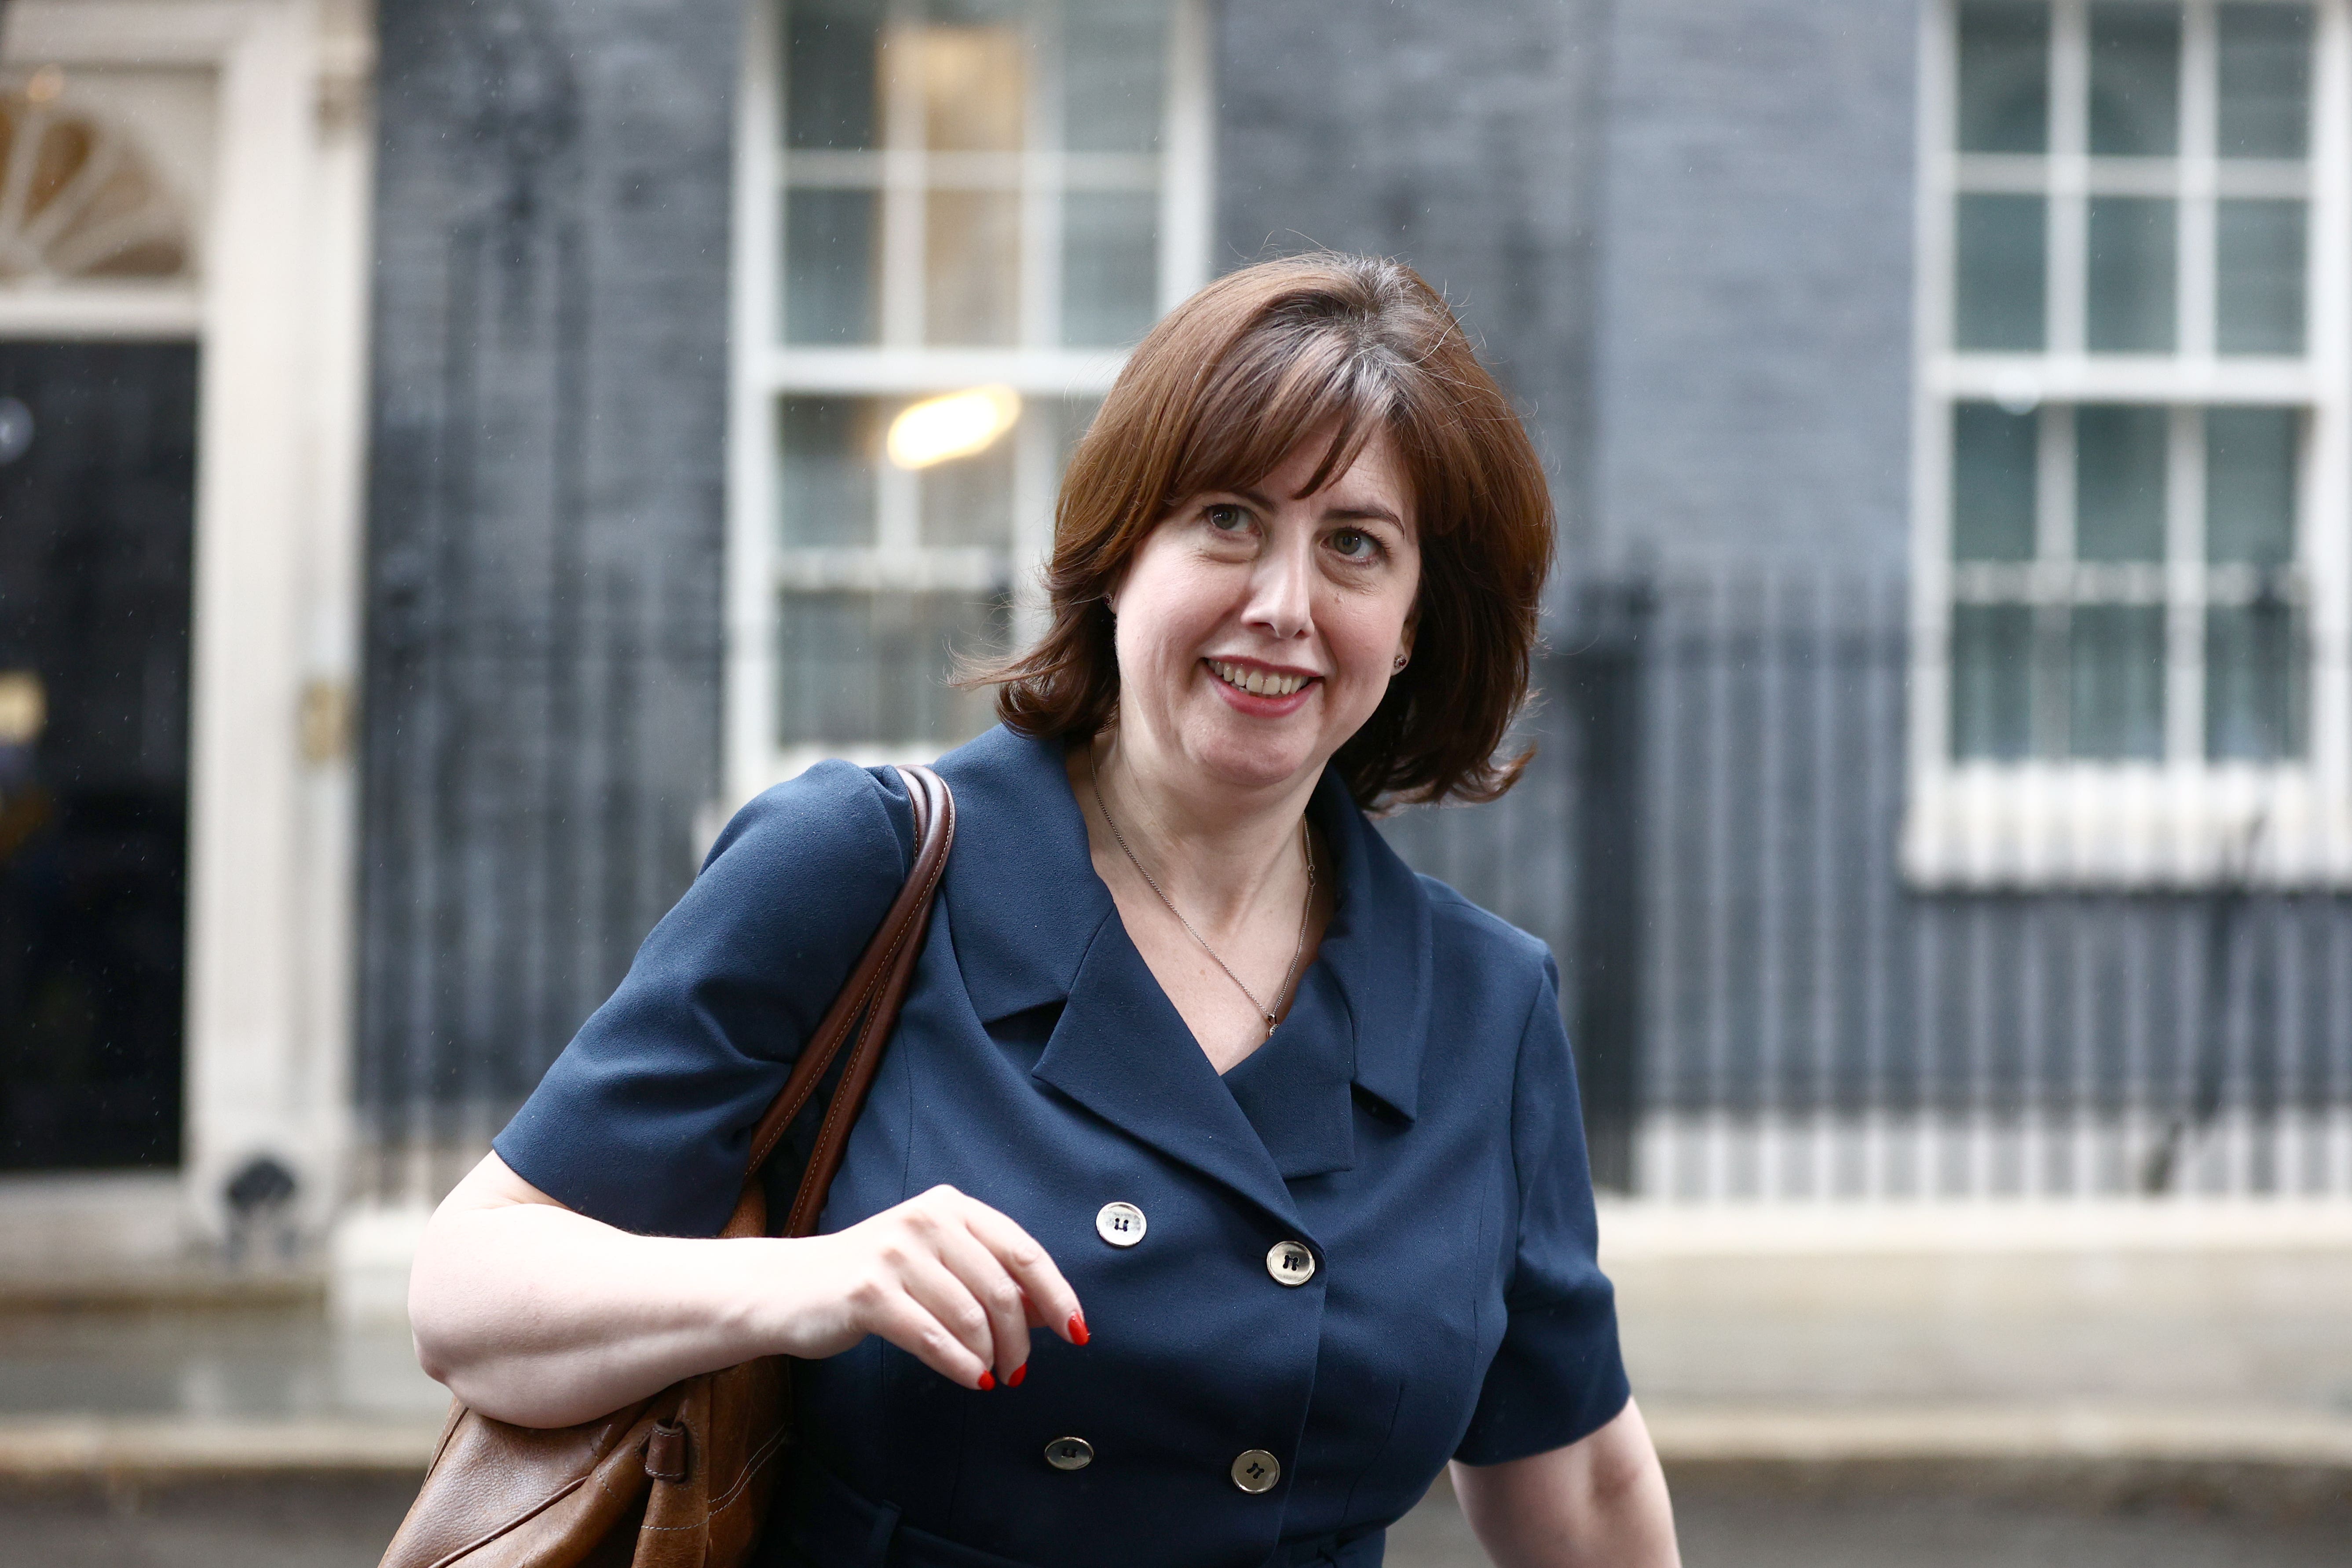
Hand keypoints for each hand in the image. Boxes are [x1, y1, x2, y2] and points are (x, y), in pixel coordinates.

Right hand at [764, 1184, 1084, 1388]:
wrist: (789, 1287)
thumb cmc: (873, 1278)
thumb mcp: (935, 1260)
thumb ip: (988, 1274)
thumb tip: (1047, 1308)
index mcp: (950, 1206)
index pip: (1023, 1250)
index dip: (1056, 1294)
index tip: (1076, 1329)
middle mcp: (925, 1220)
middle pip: (1001, 1289)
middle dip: (1020, 1338)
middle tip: (1019, 1369)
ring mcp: (895, 1253)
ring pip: (970, 1316)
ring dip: (989, 1356)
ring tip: (989, 1374)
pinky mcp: (868, 1291)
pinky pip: (932, 1338)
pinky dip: (960, 1365)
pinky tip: (970, 1378)